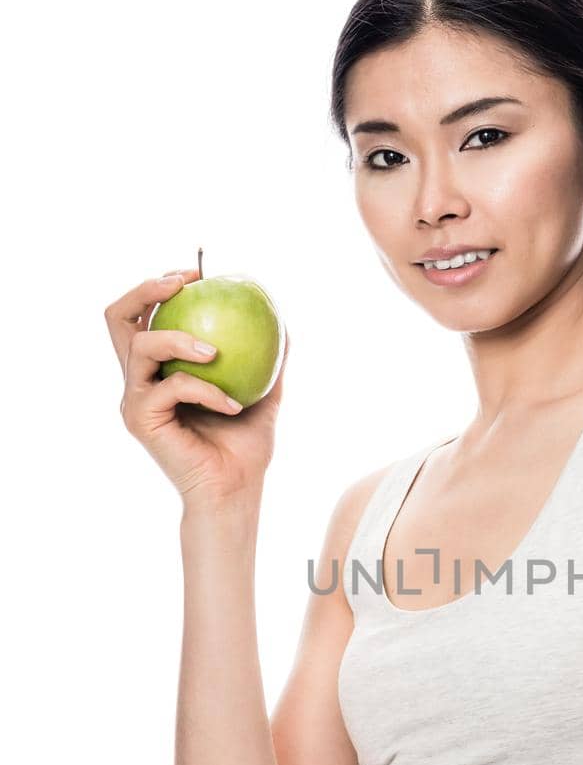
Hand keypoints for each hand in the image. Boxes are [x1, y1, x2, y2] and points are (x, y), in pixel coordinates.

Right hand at [105, 269, 289, 508]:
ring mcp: (134, 398)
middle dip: (146, 290)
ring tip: (217, 351)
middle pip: (116, 318)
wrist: (234, 490)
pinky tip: (233, 404)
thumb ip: (269, 357)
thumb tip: (283, 318)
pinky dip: (207, 390)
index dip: (161, 284)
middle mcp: (139, 379)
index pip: (144, 315)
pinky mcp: (139, 419)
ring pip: (140, 346)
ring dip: (180, 338)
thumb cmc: (245, 447)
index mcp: (160, 369)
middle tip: (183, 284)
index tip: (198, 274)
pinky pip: (172, 386)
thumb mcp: (265, 393)